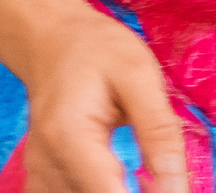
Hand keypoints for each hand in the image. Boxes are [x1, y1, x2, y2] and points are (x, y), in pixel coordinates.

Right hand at [5, 2, 187, 192]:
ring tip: (144, 176)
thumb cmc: (95, 47)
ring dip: (116, 190)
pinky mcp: (41, 176)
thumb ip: (160, 131)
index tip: (171, 185)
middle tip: (161, 176)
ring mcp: (39, 172)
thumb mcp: (139, 74)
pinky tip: (116, 180)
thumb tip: (176, 187)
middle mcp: (46, 163)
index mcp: (70, 138)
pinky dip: (96, 190)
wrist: (51, 37)